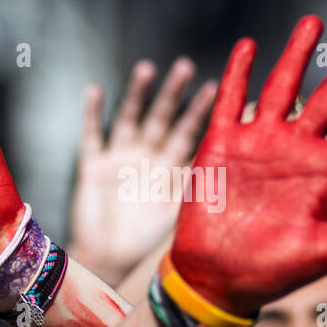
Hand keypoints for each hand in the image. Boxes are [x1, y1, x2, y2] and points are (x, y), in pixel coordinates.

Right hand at [69, 58, 215, 284]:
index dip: (201, 110)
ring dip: (138, 94)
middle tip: (186, 66)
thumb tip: (234, 163)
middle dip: (173, 93)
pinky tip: (96, 90)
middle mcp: (147, 157)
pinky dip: (93, 114)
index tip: (216, 87)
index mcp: (171, 168)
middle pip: (162, 117)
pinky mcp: (92, 167)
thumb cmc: (148, 241)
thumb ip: (202, 186)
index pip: (190, 132)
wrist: (110, 259)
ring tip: (147, 69)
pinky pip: (92, 135)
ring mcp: (119, 159)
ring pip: (130, 118)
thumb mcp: (182, 212)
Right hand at [171, 15, 326, 316]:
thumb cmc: (273, 270)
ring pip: (282, 88)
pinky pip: (231, 102)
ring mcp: (258, 145)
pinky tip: (249, 46)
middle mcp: (295, 151)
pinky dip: (238, 74)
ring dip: (297, 56)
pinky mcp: (221, 147)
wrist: (216, 278)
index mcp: (324, 172)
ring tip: (314, 22)